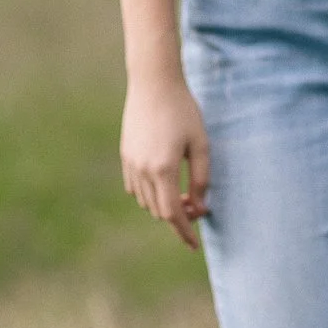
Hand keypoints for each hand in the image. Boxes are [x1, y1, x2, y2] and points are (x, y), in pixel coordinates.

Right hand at [121, 73, 211, 247]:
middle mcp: (143, 170)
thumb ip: (201, 179)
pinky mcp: (125, 154)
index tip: (194, 244)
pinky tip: (162, 183)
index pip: (173, 214)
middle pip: (158, 210)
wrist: (153, 82)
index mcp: (163, 169)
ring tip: (183, 193)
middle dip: (178, 217)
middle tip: (197, 206)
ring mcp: (130, 162)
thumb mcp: (201, 144)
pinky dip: (148, 194)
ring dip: (163, 205)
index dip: (184, 232)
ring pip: (145, 200)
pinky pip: (134, 187)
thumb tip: (200, 207)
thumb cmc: (183, 110)